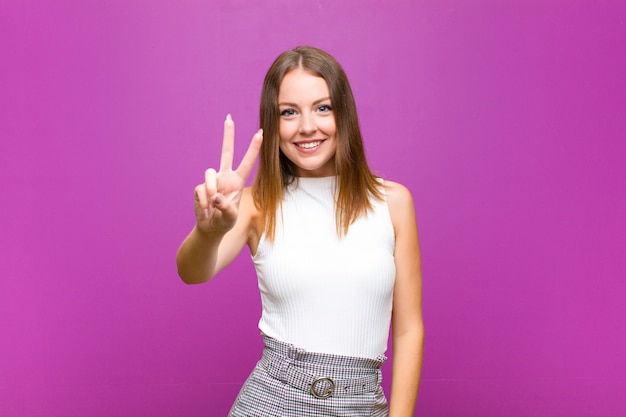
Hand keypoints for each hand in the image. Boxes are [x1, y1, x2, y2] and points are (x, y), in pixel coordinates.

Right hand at [194, 114, 262, 234]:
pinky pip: (201, 189)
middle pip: (226, 152)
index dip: (253, 148)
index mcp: (237, 181)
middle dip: (228, 135)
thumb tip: (215, 195)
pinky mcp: (200, 187)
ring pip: (209, 173)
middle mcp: (225, 177)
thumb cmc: (225, 222)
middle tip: (229, 118)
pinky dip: (203, 202)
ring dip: (211, 190)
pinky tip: (205, 210)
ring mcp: (212, 181)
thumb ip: (226, 207)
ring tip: (212, 205)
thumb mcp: (230, 218)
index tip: (261, 133)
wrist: (210, 228)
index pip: (247, 162)